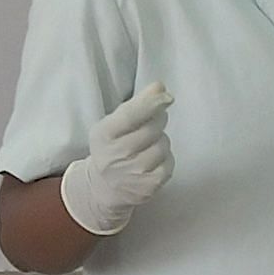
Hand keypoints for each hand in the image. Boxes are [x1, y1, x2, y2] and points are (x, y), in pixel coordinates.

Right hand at [57, 82, 175, 236]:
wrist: (105, 185)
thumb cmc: (112, 146)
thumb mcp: (113, 123)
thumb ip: (136, 105)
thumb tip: (160, 87)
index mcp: (103, 134)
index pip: (130, 116)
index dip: (151, 103)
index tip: (166, 95)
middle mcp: (116, 156)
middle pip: (152, 128)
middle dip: (157, 120)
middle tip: (149, 124)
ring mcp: (133, 174)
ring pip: (162, 144)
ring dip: (160, 140)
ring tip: (147, 145)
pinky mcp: (149, 186)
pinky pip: (169, 162)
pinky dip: (165, 158)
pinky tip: (152, 160)